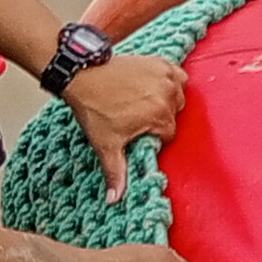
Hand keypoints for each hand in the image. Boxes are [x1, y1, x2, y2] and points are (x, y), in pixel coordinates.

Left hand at [63, 53, 188, 201]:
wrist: (82, 75)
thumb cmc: (94, 107)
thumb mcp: (106, 143)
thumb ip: (116, 172)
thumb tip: (115, 198)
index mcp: (159, 116)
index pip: (169, 134)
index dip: (153, 135)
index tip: (139, 131)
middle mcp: (168, 95)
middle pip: (175, 114)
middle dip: (160, 117)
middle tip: (137, 115)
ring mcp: (165, 76)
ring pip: (178, 95)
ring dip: (166, 98)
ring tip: (143, 100)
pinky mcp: (160, 62)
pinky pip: (177, 74)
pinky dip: (170, 80)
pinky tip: (154, 85)